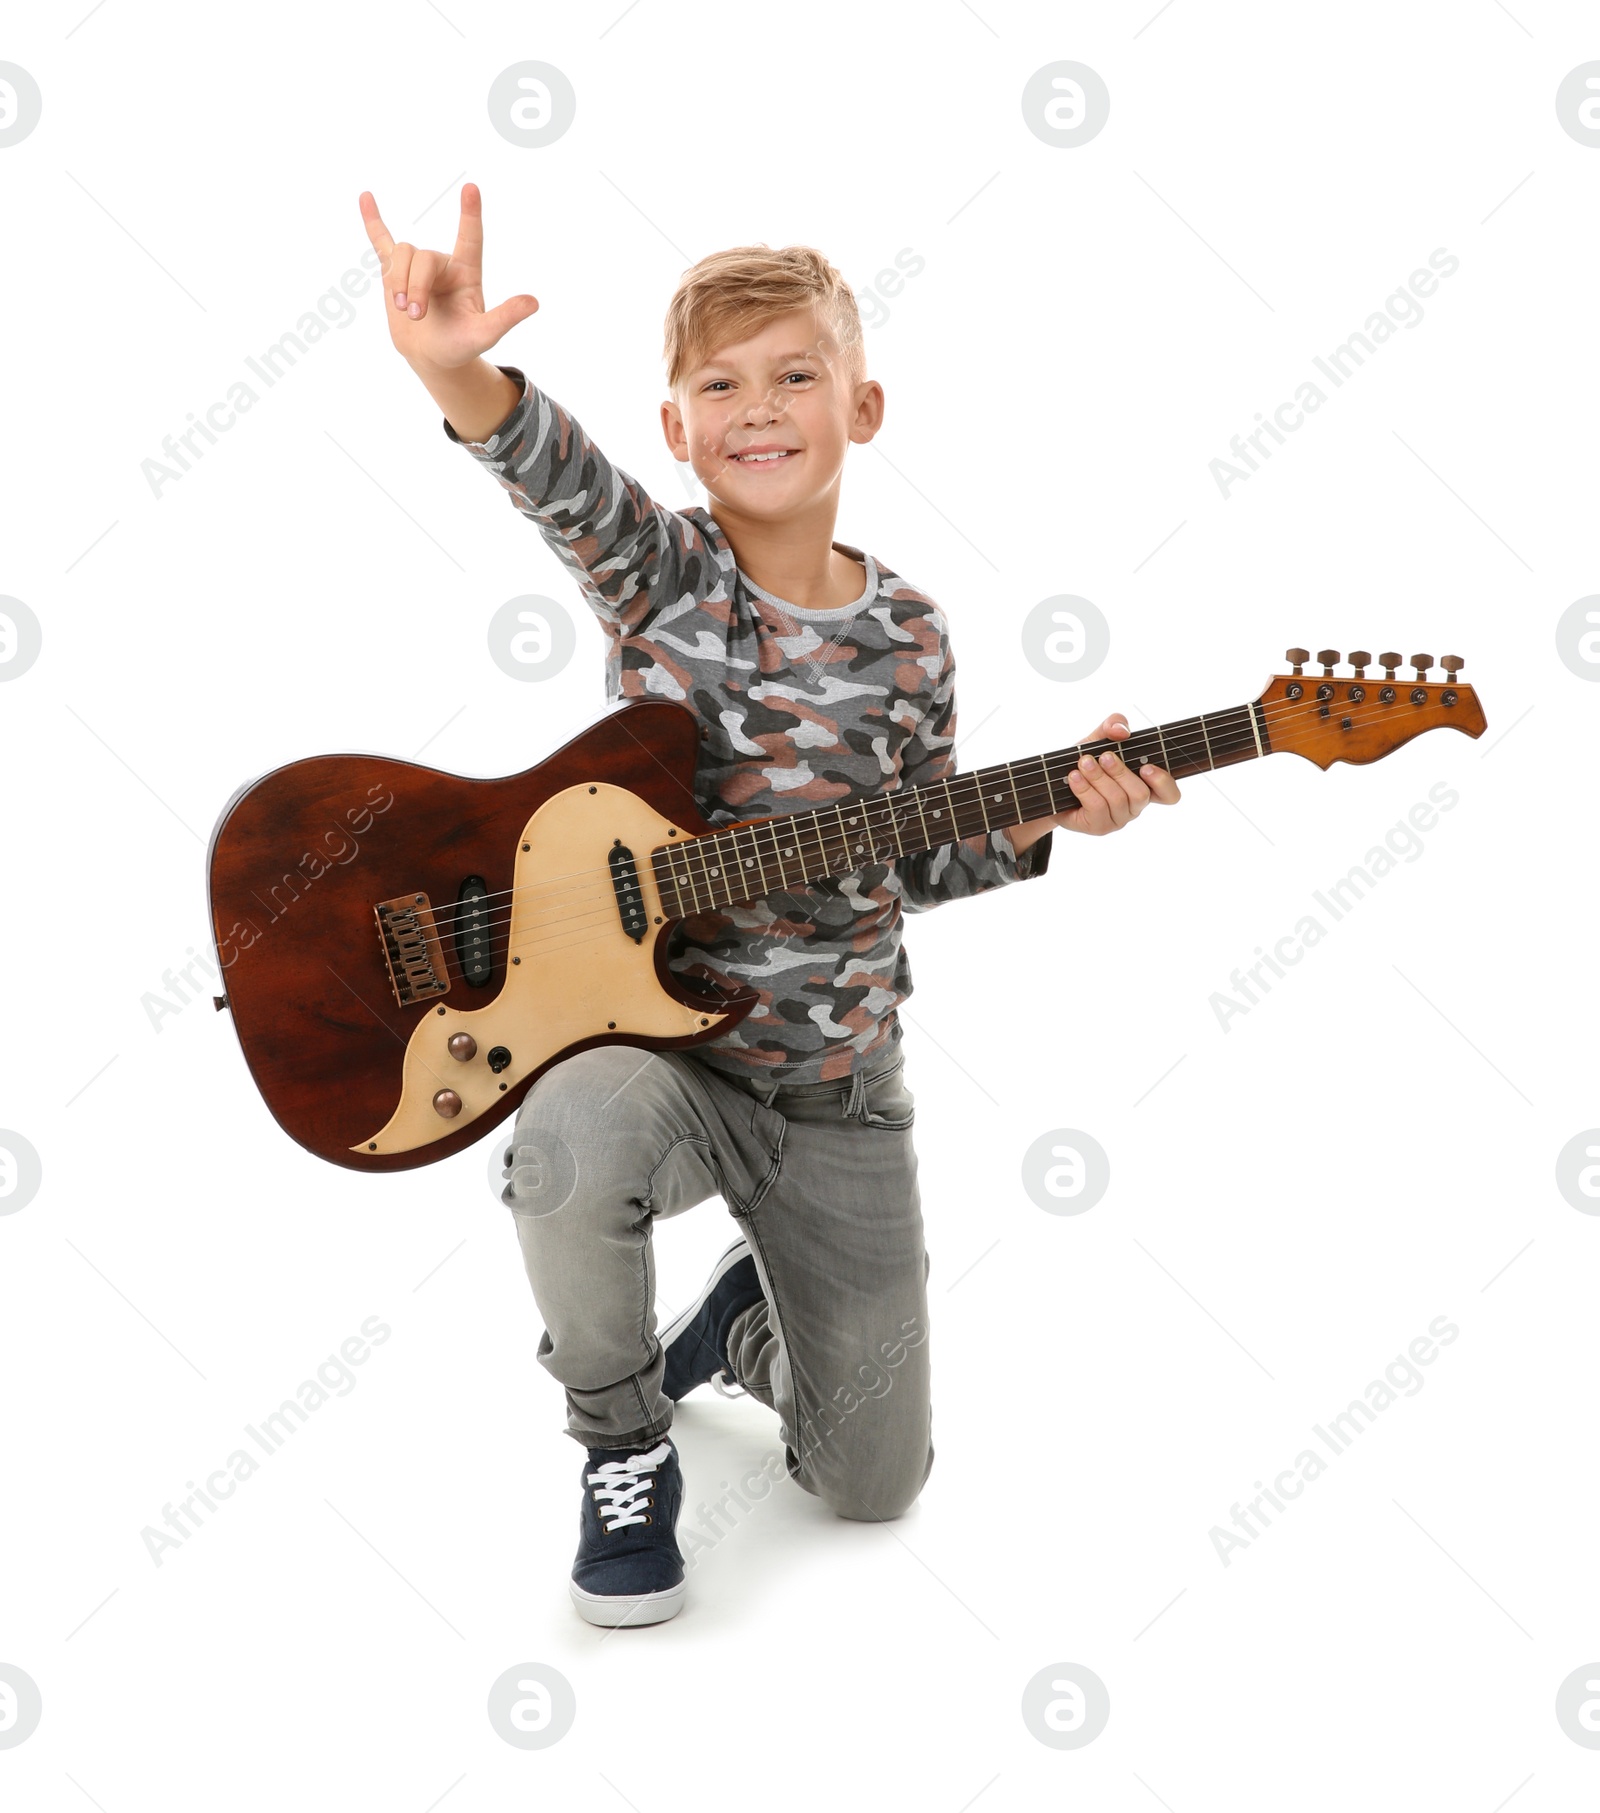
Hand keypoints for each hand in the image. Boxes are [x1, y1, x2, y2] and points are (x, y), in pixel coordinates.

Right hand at [358, 181, 538, 371]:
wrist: (432, 356)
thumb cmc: (461, 345)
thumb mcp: (484, 334)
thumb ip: (506, 317)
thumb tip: (534, 302)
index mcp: (467, 272)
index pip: (471, 237)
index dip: (470, 214)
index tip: (471, 189)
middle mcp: (443, 264)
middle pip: (423, 257)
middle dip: (416, 287)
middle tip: (416, 315)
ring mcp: (418, 266)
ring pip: (401, 255)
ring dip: (398, 283)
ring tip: (404, 311)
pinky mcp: (394, 272)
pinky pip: (382, 241)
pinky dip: (373, 222)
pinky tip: (365, 197)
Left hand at [1007, 713, 1180, 851]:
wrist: (1053, 785)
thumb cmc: (1084, 762)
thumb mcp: (1098, 739)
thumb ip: (1112, 727)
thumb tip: (1121, 731)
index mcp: (1144, 785)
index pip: (1169, 794)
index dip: (1164, 783)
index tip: (1147, 767)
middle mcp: (1134, 806)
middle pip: (1140, 794)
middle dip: (1120, 772)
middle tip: (1104, 756)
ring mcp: (1118, 819)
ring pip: (1118, 800)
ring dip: (1099, 778)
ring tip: (1083, 763)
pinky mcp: (1098, 827)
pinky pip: (1097, 808)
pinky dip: (1084, 789)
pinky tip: (1074, 777)